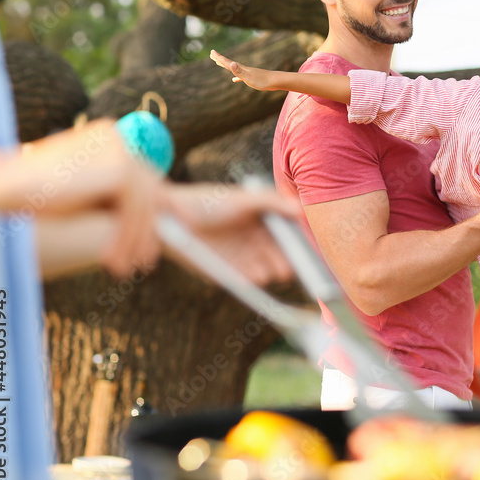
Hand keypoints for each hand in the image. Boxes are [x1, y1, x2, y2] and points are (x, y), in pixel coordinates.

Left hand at [162, 184, 301, 284]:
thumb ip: (271, 202)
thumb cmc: (207, 202)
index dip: (300, 244)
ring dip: (274, 271)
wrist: (170, 217)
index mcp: (264, 222)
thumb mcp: (242, 198)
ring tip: (276, 270)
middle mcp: (257, 242)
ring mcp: (244, 259)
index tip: (309, 251)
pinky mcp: (229, 274)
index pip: (289, 237)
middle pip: (282, 257)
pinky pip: (248, 281)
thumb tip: (299, 210)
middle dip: (290, 262)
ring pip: (268, 270)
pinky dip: (254, 279)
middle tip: (293, 265)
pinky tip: (257, 275)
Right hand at [210, 49, 277, 90]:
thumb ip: (239, 71)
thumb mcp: (249, 77)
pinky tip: (235, 80)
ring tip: (221, 64)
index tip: (211, 51)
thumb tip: (231, 63)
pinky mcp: (253, 78)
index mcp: (241, 69)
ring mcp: (248, 73)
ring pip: (235, 68)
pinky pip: (241, 76)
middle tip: (212, 55)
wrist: (276, 81)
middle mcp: (244, 69)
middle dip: (220, 59)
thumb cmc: (262, 81)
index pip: (228, 62)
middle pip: (229, 63)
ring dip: (227, 66)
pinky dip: (236, 77)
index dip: (219, 58)